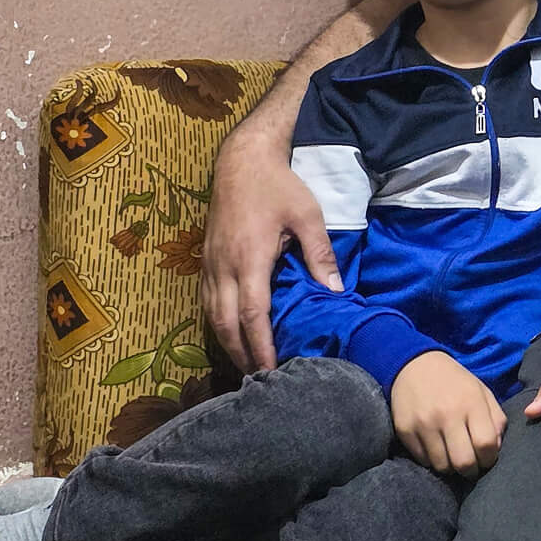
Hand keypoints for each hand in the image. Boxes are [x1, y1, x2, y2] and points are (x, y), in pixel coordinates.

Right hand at [202, 126, 340, 374]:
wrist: (241, 160)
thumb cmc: (279, 186)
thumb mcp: (307, 215)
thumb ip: (320, 254)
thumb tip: (336, 291)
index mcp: (249, 258)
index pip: (252, 314)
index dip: (261, 346)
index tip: (272, 370)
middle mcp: (223, 266)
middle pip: (226, 324)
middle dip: (242, 354)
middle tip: (261, 380)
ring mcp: (210, 264)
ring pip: (211, 315)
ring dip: (227, 343)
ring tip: (247, 365)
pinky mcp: (205, 260)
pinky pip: (205, 300)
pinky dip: (217, 323)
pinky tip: (230, 334)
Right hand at [391, 351, 507, 476]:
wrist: (414, 365)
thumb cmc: (455, 381)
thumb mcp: (481, 392)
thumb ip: (496, 419)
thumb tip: (495, 449)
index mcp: (471, 403)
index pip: (486, 445)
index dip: (490, 459)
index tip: (486, 459)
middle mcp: (447, 415)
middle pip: (464, 462)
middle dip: (471, 471)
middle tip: (470, 466)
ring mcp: (424, 424)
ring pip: (442, 466)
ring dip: (450, 467)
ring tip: (452, 456)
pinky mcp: (405, 431)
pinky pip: (423, 460)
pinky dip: (432, 460)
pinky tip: (436, 448)